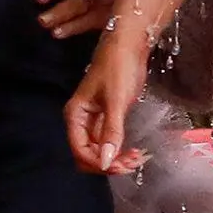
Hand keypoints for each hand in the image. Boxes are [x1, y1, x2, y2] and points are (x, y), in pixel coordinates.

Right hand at [65, 24, 150, 175]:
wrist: (129, 46)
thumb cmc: (118, 68)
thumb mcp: (116, 101)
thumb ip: (111, 132)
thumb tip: (106, 161)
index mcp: (75, 115)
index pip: (80, 150)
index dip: (98, 162)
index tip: (120, 166)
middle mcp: (81, 121)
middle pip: (88, 154)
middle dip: (107, 163)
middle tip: (132, 165)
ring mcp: (95, 121)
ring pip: (100, 150)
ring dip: (116, 159)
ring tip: (137, 159)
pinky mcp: (108, 118)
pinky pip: (110, 142)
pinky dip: (121, 150)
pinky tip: (135, 152)